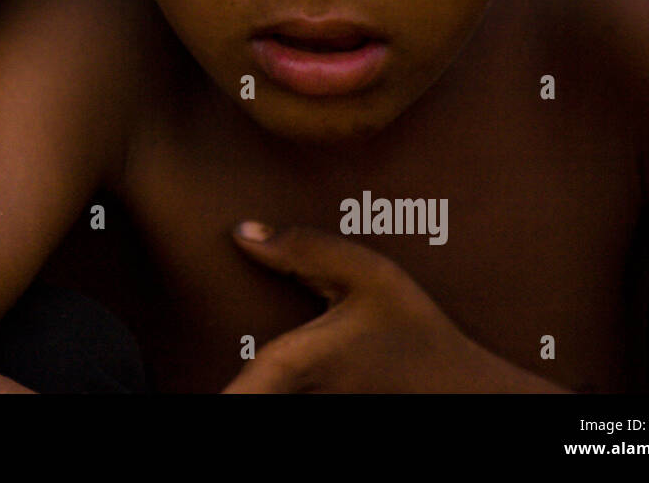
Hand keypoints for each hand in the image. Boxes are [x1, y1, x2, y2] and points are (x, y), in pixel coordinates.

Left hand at [223, 221, 566, 392]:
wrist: (464, 392)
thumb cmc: (417, 333)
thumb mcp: (370, 276)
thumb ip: (305, 249)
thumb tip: (242, 232)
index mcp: (297, 363)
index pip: (235, 394)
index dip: (217, 395)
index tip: (185, 391)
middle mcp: (298, 399)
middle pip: (243, 397)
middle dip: (226, 386)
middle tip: (193, 374)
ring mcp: (313, 415)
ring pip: (262, 398)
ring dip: (245, 385)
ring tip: (223, 371)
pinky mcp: (322, 416)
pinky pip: (281, 401)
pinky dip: (265, 389)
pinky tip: (259, 376)